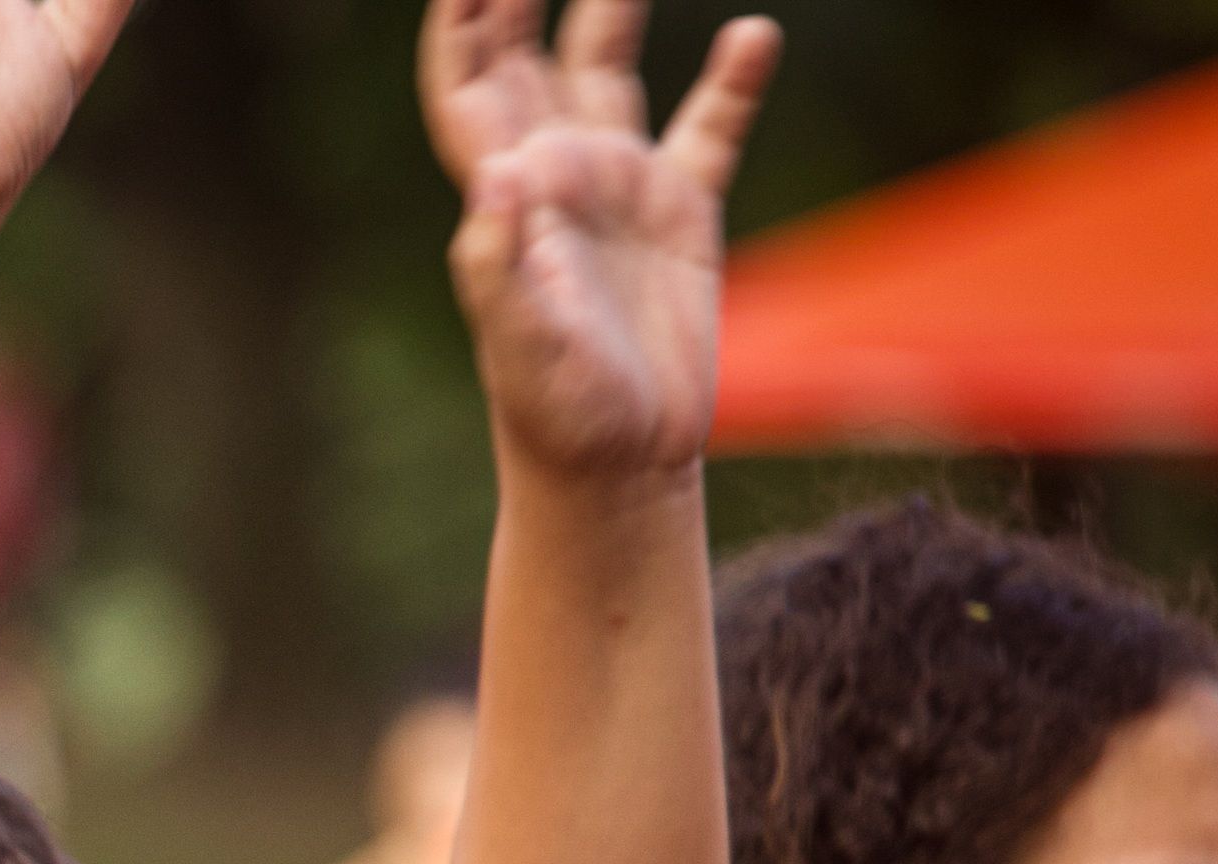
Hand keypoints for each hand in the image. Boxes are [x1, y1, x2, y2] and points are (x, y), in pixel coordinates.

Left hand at [427, 0, 775, 480]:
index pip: (470, 90)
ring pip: (609, 74)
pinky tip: (754, 36)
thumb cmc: (555, 415)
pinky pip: (710, 130)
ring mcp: (620, 190)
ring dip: (611, 12)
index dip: (463, 28)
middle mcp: (557, 178)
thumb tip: (499, 177)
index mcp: (506, 199)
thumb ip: (502, 265)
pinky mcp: (683, 214)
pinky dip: (732, 83)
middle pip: (528, 63)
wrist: (620, 463)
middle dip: (520, 0)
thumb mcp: (521, 344)